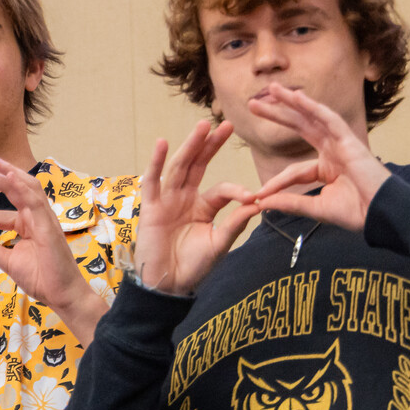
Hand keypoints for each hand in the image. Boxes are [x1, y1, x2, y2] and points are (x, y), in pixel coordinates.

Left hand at [0, 155, 104, 326]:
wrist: (62, 295)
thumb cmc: (40, 278)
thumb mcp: (6, 261)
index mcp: (26, 224)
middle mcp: (35, 216)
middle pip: (12, 189)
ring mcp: (44, 218)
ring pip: (25, 187)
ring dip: (6, 172)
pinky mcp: (49, 225)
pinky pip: (35, 200)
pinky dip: (22, 186)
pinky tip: (9, 176)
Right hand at [135, 120, 259, 295]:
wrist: (168, 286)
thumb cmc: (193, 267)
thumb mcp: (220, 243)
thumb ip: (235, 222)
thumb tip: (259, 202)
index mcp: (203, 207)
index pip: (221, 188)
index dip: (236, 190)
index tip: (254, 196)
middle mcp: (184, 198)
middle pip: (198, 165)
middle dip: (211, 145)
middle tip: (226, 124)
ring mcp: (166, 200)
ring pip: (179, 167)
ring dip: (190, 146)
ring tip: (202, 126)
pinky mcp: (150, 208)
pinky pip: (152, 181)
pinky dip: (156, 162)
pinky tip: (163, 143)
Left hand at [245, 84, 391, 230]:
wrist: (382, 214)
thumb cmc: (357, 212)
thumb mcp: (317, 208)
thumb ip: (290, 202)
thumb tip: (262, 202)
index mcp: (327, 168)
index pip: (294, 170)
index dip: (277, 182)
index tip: (258, 194)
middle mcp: (332, 151)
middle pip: (300, 127)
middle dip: (277, 115)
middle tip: (253, 104)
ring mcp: (341, 143)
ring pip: (312, 117)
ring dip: (291, 102)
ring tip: (271, 89)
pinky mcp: (350, 140)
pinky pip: (328, 118)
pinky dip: (312, 107)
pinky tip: (296, 97)